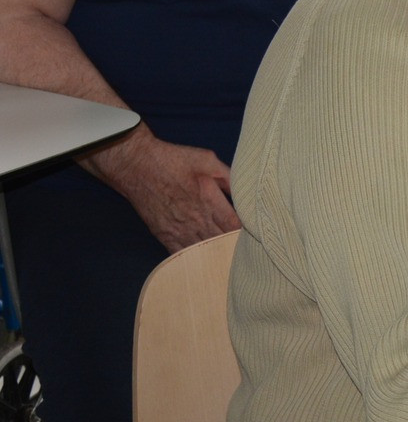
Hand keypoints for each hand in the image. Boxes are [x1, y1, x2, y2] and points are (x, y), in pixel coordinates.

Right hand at [80, 127, 240, 253]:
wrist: (136, 166)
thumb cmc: (173, 160)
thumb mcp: (207, 159)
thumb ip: (229, 176)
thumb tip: (246, 190)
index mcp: (208, 200)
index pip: (234, 225)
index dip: (248, 232)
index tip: (257, 233)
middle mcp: (194, 218)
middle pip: (221, 241)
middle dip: (235, 246)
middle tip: (249, 251)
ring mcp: (178, 229)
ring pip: (204, 250)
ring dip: (217, 254)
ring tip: (231, 260)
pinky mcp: (164, 234)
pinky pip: (182, 253)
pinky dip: (196, 258)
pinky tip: (206, 262)